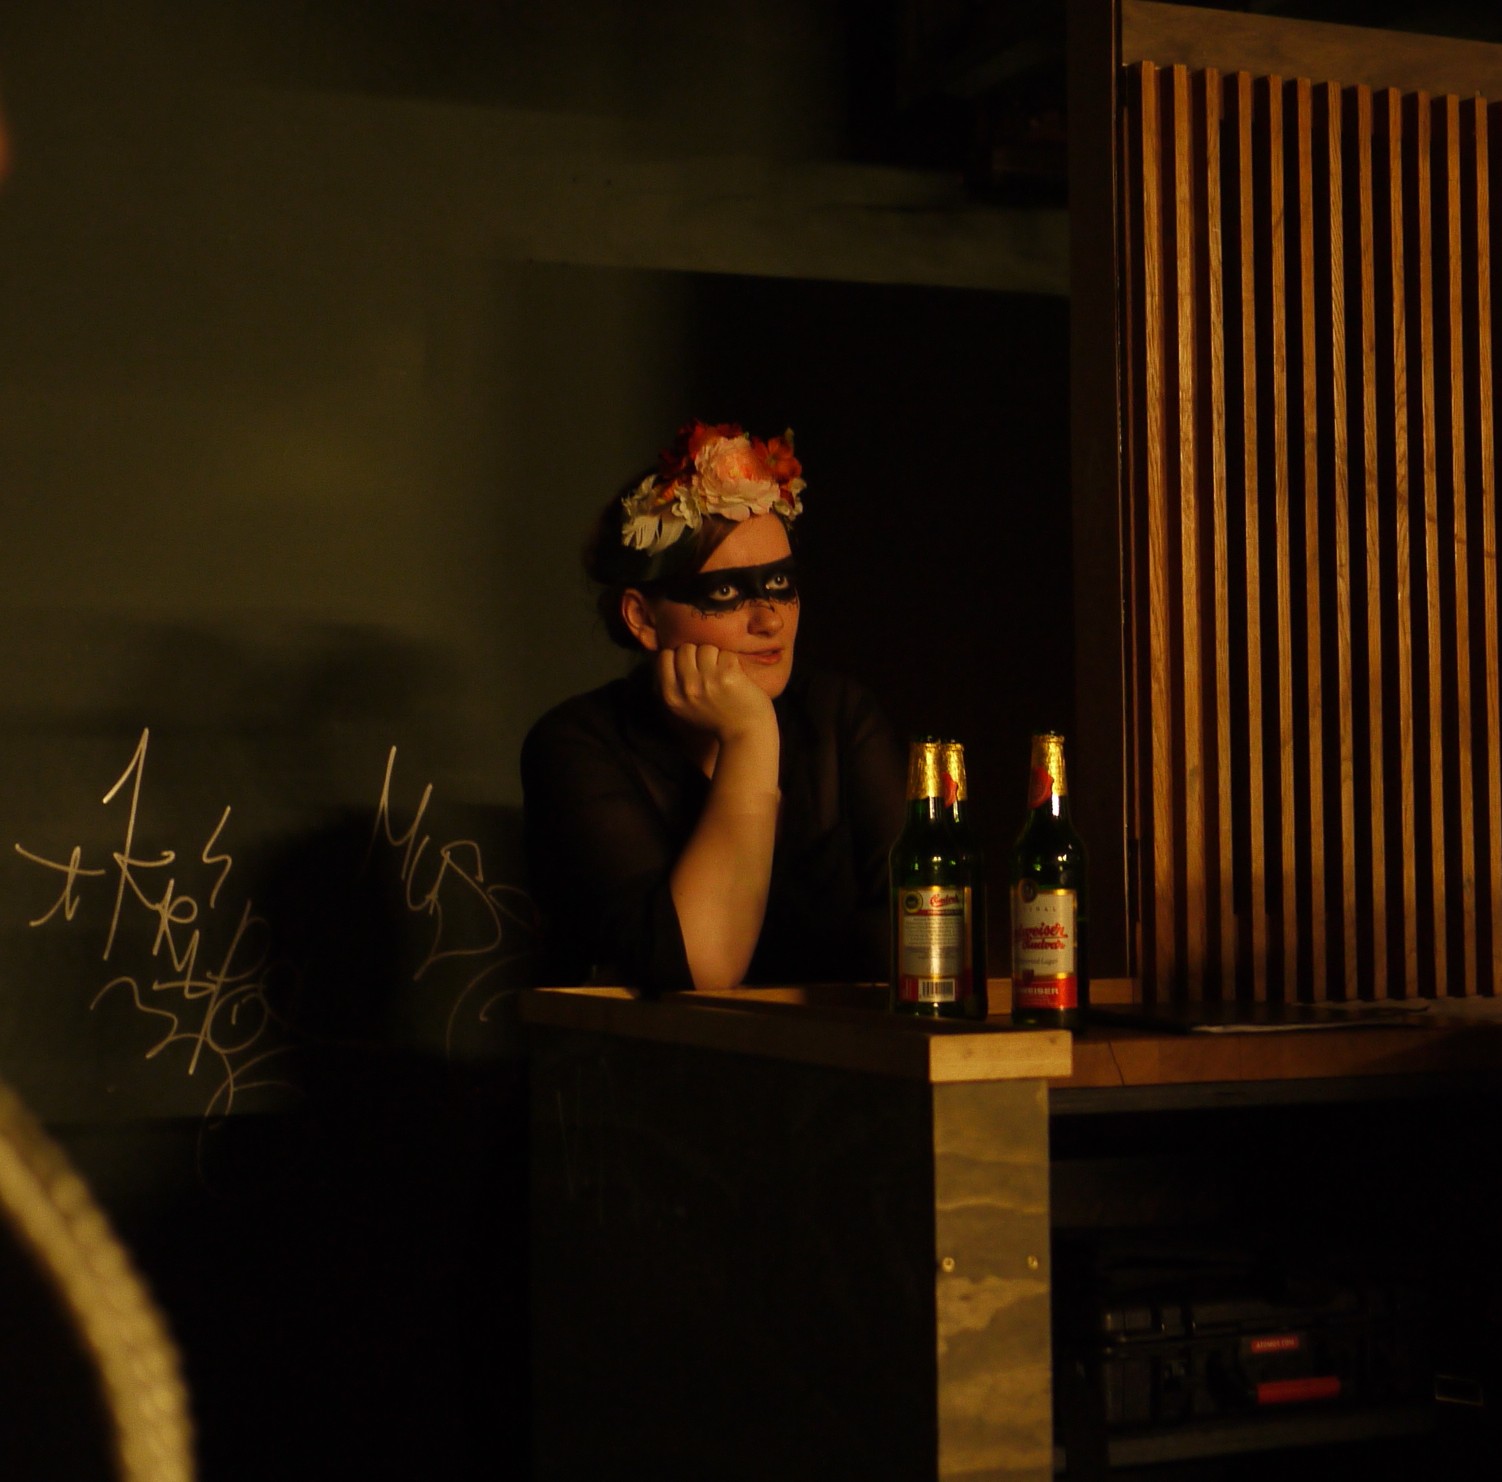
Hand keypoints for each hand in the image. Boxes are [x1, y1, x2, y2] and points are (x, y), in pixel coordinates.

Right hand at [656, 644, 773, 742]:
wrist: (745, 734)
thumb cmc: (716, 719)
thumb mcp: (683, 708)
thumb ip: (671, 684)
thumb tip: (667, 655)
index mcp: (671, 695)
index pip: (665, 656)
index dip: (679, 657)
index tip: (691, 667)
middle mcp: (686, 687)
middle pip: (685, 649)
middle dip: (698, 655)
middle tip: (710, 671)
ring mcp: (707, 680)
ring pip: (706, 648)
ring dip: (716, 657)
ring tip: (722, 675)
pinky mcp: (728, 675)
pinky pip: (726, 653)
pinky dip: (732, 663)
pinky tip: (736, 678)